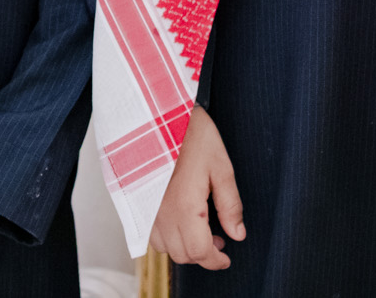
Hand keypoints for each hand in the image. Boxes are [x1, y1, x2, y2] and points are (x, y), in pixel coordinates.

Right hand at [148, 103, 244, 269]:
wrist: (159, 114)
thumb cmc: (192, 135)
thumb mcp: (222, 167)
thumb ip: (230, 205)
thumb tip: (237, 233)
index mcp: (185, 207)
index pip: (200, 252)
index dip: (216, 261)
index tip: (226, 257)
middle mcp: (161, 214)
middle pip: (182, 255)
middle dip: (203, 254)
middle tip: (219, 239)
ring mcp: (147, 209)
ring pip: (165, 247)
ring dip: (184, 247)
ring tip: (201, 229)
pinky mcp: (138, 202)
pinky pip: (150, 233)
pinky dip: (167, 236)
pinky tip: (180, 220)